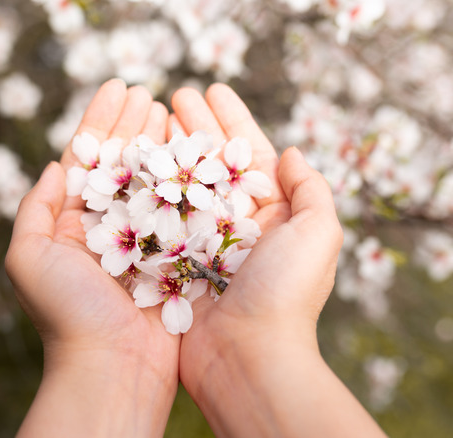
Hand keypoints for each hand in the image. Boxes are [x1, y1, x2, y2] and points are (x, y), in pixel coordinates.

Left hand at [5, 79, 178, 436]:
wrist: (112, 366)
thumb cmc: (65, 314)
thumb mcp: (28, 257)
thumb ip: (35, 208)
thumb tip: (53, 165)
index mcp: (74, 222)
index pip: (89, 159)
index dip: (101, 121)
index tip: (117, 88)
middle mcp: (110, 226)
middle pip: (124, 162)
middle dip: (134, 124)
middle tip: (147, 92)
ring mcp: (145, 239)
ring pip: (155, 179)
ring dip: (161, 142)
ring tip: (170, 108)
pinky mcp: (176, 254)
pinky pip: (183, 209)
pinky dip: (188, 177)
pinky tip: (194, 148)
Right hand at [172, 84, 383, 436]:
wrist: (247, 357)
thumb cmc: (285, 295)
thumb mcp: (318, 234)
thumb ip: (311, 189)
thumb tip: (290, 152)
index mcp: (274, 215)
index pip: (251, 153)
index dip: (232, 119)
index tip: (212, 89)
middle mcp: (238, 225)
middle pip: (213, 163)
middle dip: (195, 127)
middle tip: (174, 96)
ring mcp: (204, 243)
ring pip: (184, 185)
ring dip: (169, 150)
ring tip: (150, 118)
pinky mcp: (175, 263)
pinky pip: (160, 218)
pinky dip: (148, 190)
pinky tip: (134, 164)